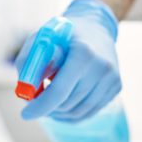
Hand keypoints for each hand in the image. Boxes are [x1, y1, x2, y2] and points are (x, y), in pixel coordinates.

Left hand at [15, 0, 121, 122]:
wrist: (95, 26)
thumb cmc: (62, 35)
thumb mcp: (40, 40)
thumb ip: (28, 64)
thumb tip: (26, 94)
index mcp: (83, 53)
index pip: (59, 91)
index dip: (41, 106)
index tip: (25, 114)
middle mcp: (101, 67)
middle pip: (67, 104)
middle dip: (46, 108)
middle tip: (34, 103)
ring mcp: (112, 78)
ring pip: (78, 112)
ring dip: (58, 112)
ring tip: (48, 101)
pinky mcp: (116, 86)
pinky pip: (89, 112)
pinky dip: (71, 113)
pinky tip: (63, 102)